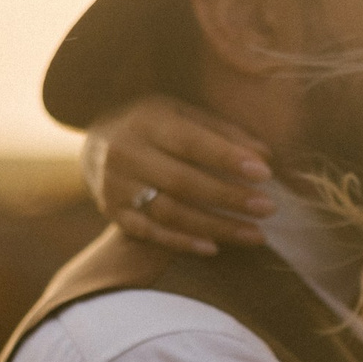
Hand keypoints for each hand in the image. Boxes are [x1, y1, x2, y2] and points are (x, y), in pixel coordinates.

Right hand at [82, 95, 275, 255]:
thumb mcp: (182, 114)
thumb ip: (222, 132)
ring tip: (255, 234)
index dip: (228, 158)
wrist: (93, 144)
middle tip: (268, 208)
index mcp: (148, 121)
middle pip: (182, 181)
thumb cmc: (153, 126)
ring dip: (216, 226)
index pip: (192, 142)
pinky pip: (150, 233)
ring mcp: (116, 186)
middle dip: (229, 197)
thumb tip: (265, 156)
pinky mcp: (113, 213)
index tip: (264, 173)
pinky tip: (214, 247)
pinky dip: (182, 242)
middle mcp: (126, 152)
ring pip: (169, 212)